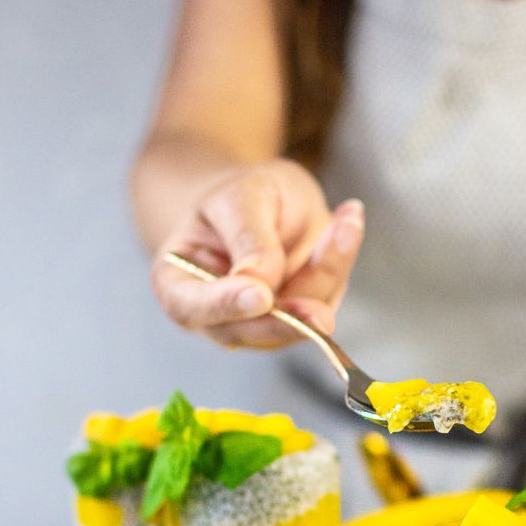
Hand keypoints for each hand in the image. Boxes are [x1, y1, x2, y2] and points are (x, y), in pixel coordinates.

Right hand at [151, 158, 363, 347]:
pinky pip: (327, 300)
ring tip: (344, 222)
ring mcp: (261, 323)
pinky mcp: (300, 318)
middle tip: (321, 306)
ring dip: (327, 273)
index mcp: (179, 285)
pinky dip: (341, 263)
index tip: (259, 295)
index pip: (192, 307)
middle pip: (253, 329)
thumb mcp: (238, 197)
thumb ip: (248, 239)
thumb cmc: (235, 198)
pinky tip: (347, 223)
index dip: (225, 305)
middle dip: (293, 314)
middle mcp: (218, 316)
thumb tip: (261, 284)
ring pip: (298, 318)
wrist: (257, 200)